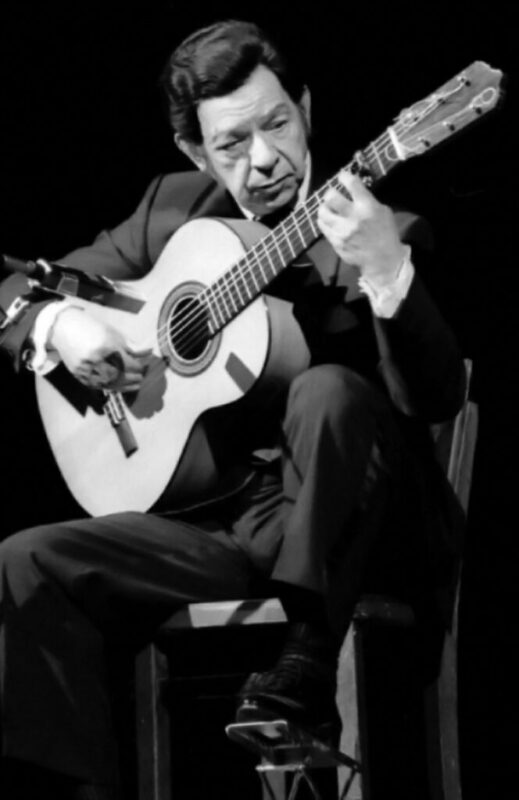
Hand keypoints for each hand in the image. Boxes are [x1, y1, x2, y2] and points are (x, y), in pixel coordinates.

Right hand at [49, 307, 150, 391]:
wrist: (64, 329)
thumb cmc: (92, 328)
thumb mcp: (113, 333)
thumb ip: (131, 345)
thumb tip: (148, 352)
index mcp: (108, 347)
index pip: (130, 363)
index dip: (140, 366)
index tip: (144, 366)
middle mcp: (97, 360)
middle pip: (122, 376)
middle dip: (134, 378)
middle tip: (141, 377)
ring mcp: (87, 370)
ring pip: (111, 384)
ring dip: (126, 386)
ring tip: (135, 385)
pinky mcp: (80, 376)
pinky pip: (99, 386)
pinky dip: (112, 388)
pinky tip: (120, 386)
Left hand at [317, 170, 406, 284]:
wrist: (382, 261)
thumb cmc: (385, 234)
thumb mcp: (383, 212)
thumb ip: (368, 200)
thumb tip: (353, 191)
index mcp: (368, 207)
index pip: (352, 184)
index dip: (344, 176)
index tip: (341, 176)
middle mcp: (353, 217)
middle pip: (331, 197)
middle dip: (330, 193)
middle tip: (331, 195)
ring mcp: (342, 231)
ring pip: (323, 212)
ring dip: (324, 208)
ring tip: (328, 208)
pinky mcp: (336, 242)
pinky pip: (323, 227)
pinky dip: (324, 221)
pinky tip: (328, 221)